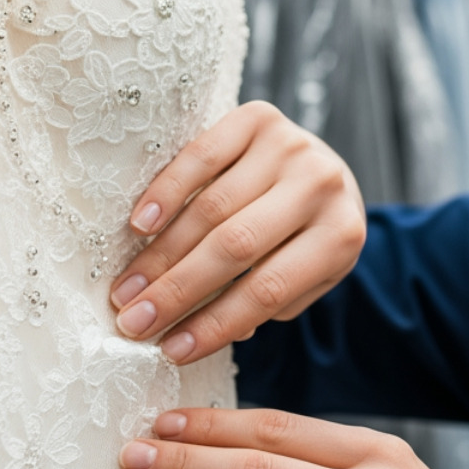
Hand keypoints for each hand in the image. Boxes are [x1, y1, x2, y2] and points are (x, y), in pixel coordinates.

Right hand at [109, 101, 364, 362]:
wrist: (325, 171)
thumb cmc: (308, 237)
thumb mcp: (307, 277)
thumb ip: (266, 303)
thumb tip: (197, 332)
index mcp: (341, 235)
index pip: (268, 290)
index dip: (215, 324)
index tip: (170, 351)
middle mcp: (320, 185)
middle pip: (235, 248)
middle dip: (177, 291)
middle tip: (133, 323)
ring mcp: (290, 146)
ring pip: (212, 207)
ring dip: (161, 254)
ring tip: (127, 290)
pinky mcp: (258, 117)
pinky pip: (202, 155)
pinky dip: (167, 191)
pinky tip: (140, 225)